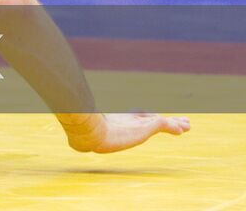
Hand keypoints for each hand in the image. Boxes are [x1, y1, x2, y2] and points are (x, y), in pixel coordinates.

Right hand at [64, 112, 189, 153]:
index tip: (152, 116)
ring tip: (187, 125)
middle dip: (163, 119)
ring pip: (161, 121)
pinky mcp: (146, 125)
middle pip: (150, 116)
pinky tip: (182, 130)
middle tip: (177, 120)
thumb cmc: (84, 135)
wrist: (90, 131)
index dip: (145, 117)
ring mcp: (137, 121)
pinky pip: (163, 125)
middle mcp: (129, 118)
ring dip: (175, 123)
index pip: (136, 117)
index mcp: (118, 121)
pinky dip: (172, 126)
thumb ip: (80, 141)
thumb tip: (73, 144)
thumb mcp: (83, 139)